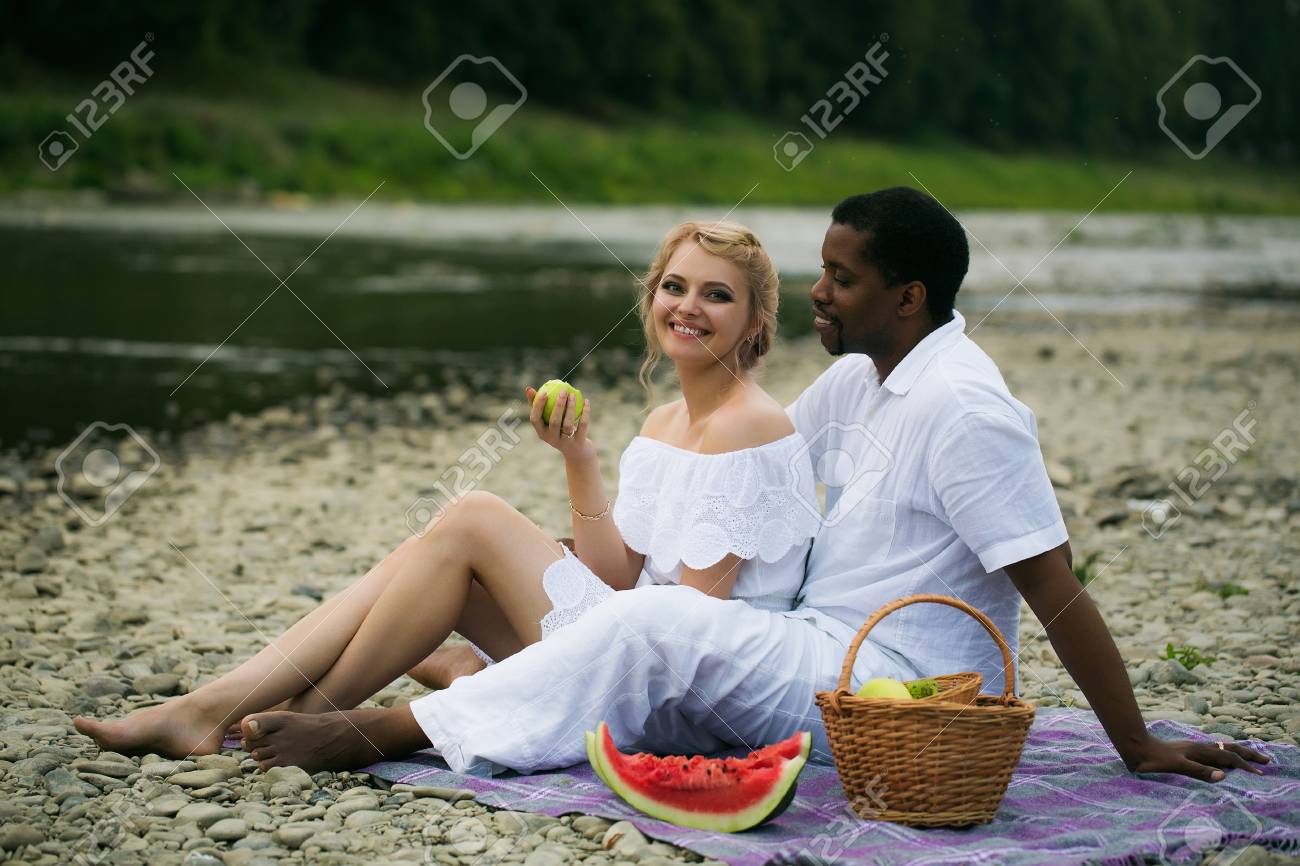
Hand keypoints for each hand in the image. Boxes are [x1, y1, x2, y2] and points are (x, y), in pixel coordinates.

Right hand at [526, 386, 593, 461]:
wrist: (576, 451)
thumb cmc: (558, 430)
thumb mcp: (546, 420)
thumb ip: (537, 405)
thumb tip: (528, 389)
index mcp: (541, 433)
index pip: (535, 419)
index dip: (538, 406)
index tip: (544, 392)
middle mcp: (552, 439)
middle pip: (554, 422)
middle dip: (558, 405)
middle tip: (563, 391)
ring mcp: (565, 442)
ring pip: (568, 424)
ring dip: (571, 408)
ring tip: (573, 394)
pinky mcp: (578, 442)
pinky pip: (582, 426)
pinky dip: (585, 413)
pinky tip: (586, 401)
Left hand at [1123, 733, 1268, 781]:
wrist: (1134, 746)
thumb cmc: (1153, 759)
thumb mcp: (1177, 766)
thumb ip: (1199, 771)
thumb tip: (1223, 776)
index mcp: (1199, 751)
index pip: (1229, 757)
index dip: (1245, 765)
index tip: (1260, 774)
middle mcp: (1198, 746)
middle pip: (1228, 748)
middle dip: (1248, 754)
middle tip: (1266, 759)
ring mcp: (1191, 747)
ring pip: (1219, 747)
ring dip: (1236, 751)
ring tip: (1247, 755)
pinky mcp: (1184, 749)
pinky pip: (1210, 749)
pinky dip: (1222, 752)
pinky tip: (1218, 756)